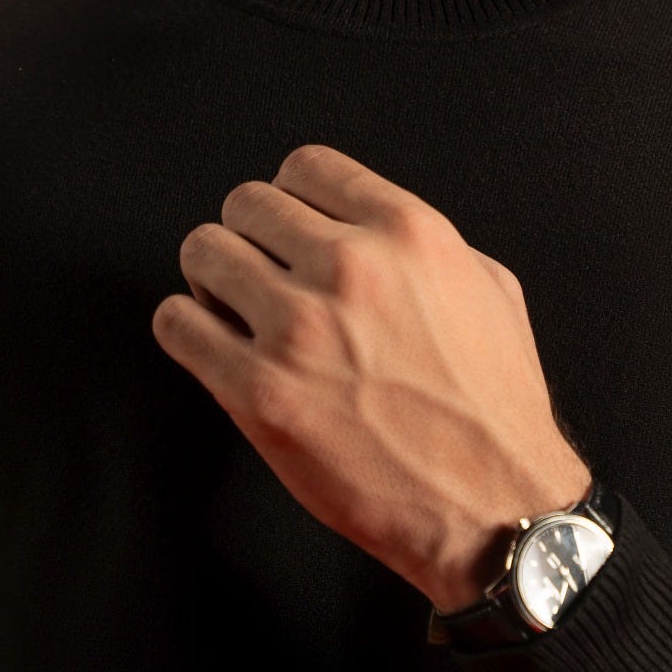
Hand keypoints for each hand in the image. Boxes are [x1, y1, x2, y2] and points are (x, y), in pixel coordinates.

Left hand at [152, 143, 591, 611]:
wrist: (493, 505)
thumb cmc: (494, 409)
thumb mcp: (490, 289)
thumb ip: (427, 247)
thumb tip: (372, 230)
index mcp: (408, 234)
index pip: (306, 167)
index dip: (291, 197)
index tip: (288, 226)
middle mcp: (349, 267)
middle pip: (246, 204)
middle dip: (249, 236)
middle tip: (259, 272)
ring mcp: (298, 328)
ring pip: (202, 253)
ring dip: (211, 279)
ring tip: (232, 310)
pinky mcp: (258, 391)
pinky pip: (176, 324)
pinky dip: (185, 329)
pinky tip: (212, 347)